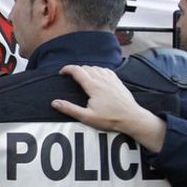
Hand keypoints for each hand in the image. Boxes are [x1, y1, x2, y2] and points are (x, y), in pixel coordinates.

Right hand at [51, 65, 166, 152]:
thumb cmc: (110, 119)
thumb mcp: (87, 117)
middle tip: (70, 77)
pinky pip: (105, 70)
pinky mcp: (118, 81)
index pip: (77, 71)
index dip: (67, 69)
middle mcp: (102, 79)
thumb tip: (55, 103)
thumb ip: (70, 109)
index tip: (62, 72)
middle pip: (86, 67)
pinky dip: (98, 70)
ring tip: (82, 77)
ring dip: (87, 70)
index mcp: (93, 86)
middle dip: (76, 70)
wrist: (131, 118)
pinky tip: (97, 76)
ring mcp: (111, 79)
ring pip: (96, 67)